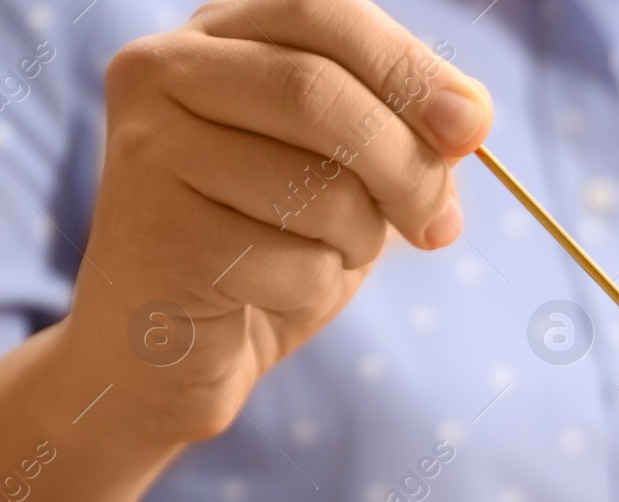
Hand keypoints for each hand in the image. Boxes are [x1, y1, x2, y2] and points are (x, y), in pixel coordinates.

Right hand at [59, 0, 492, 446]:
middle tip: (438, 226)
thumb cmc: (266, 251)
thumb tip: (469, 117)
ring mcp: (147, 149)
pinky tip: (268, 292)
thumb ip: (401, 137)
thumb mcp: (348, 181)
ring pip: (313, 183)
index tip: (472, 125)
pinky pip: (287, 258)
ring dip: (357, 238)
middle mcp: (162, 72)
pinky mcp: (155, 233)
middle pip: (318, 92)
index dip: (409, 68)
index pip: (323, 14)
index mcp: (216, 39)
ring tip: (324, 256)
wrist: (169, 351)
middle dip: (405, 165)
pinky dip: (312, 286)